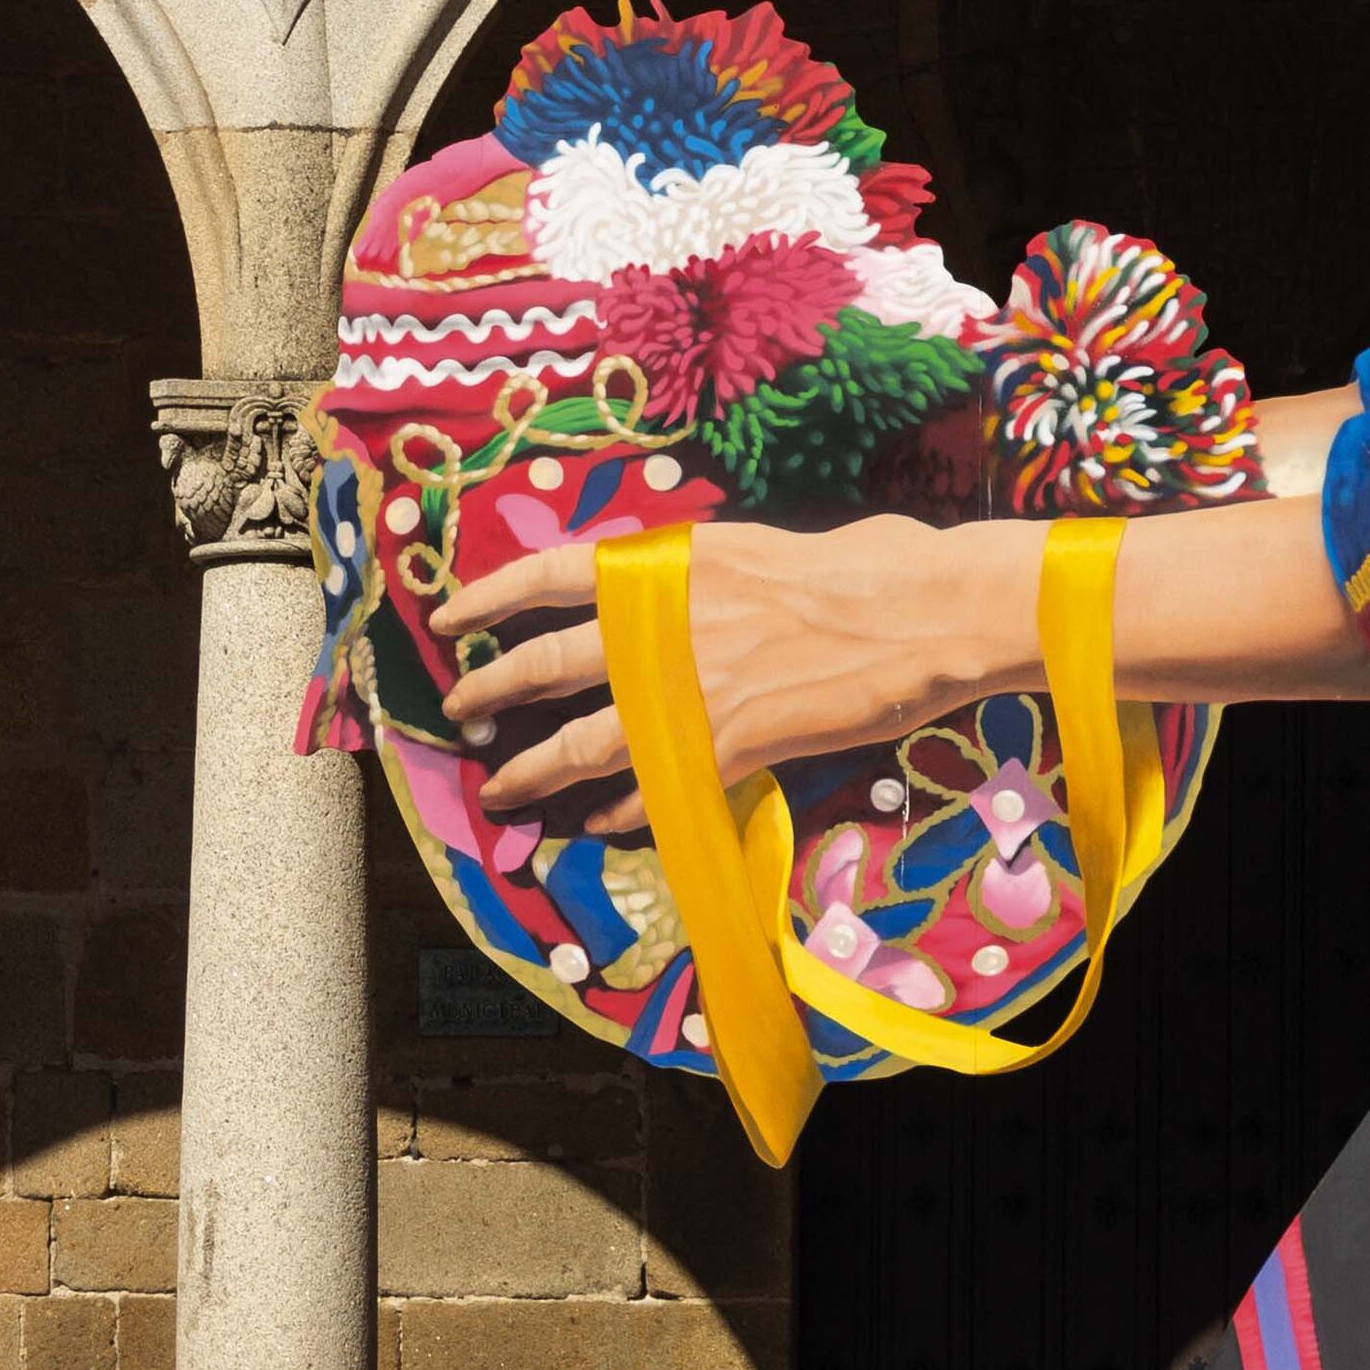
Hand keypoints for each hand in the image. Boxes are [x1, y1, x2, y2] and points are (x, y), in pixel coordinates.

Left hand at [432, 515, 1047, 830]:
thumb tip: (689, 602)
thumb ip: (705, 580)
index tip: (449, 621)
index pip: (547, 574)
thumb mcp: (761, 549)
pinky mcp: (726, 750)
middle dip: (493, 692)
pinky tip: (606, 820)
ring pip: (580, 743)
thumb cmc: (865, 564)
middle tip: (461, 713)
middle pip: (545, 665)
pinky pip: (654, 788)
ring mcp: (686, 695)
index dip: (488, 598)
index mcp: (665, 564)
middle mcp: (658, 629)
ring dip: (533, 770)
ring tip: (501, 789)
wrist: (921, 615)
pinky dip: (625, 807)